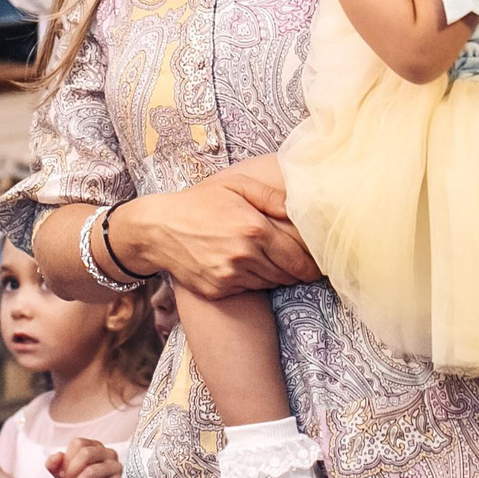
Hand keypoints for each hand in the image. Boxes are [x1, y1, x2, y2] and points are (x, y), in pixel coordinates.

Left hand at [50, 438, 124, 477]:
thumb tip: (56, 456)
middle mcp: (109, 453)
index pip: (77, 443)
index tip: (65, 475)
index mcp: (95, 447)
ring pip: (91, 471)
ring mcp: (117, 468)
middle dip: (72, 472)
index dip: (67, 461)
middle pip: (85, 453)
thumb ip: (55, 465)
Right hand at [113, 178, 316, 299]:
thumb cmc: (200, 202)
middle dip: (299, 269)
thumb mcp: (237, 186)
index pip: (301, 259)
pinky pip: (250, 290)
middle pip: (289, 274)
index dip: (315, 263)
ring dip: (277, 274)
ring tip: (270, 258)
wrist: (157, 229)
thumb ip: (273, 197)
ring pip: (272, 283)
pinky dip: (255, 280)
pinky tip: (246, 265)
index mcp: (254, 229)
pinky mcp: (219, 291)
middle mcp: (245, 256)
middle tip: (302, 260)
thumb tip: (304, 206)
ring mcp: (230, 276)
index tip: (321, 261)